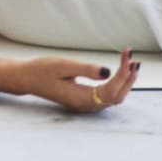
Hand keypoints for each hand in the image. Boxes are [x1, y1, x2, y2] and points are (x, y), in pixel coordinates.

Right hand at [12, 50, 135, 113]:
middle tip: (133, 58)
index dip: (122, 73)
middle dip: (128, 78)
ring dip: (125, 82)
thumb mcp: (64, 66)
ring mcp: (86, 104)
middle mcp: (86, 105)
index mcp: (81, 98)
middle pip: (117, 96)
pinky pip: (107, 96)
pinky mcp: (85, 100)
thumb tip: (109, 72)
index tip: (127, 56)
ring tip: (132, 64)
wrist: (28, 79)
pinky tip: (121, 73)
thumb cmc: (43, 70)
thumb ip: (87, 70)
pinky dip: (118, 84)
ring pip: (114, 98)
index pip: (111, 89)